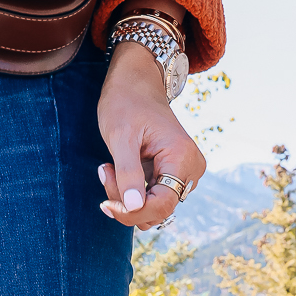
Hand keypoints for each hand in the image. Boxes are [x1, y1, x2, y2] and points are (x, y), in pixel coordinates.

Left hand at [96, 42, 205, 230]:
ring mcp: (185, 173)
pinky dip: (131, 191)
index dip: (132, 212)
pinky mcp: (174, 175)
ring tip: (110, 168)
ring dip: (127, 197)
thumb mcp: (120, 137)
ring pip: (154, 207)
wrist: (135, 83)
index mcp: (182, 158)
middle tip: (104, 172)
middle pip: (158, 209)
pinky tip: (118, 169)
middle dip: (126, 202)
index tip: (105, 203)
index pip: (162, 205)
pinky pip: (152, 198)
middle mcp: (191, 169)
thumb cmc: (126, 103)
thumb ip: (128, 173)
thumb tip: (134, 208)